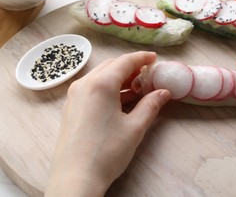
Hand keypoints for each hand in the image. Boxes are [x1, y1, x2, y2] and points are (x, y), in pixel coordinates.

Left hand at [45, 51, 170, 195]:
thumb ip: (151, 105)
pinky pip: (92, 89)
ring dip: (119, 78)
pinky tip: (120, 101)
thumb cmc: (107, 151)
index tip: (155, 58)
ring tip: (137, 88)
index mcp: (101, 84)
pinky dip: (108, 89)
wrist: (75, 178)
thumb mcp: (135, 127)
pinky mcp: (71, 108)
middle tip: (147, 74)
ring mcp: (74, 96)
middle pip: (110, 66)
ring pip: (100, 77)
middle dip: (130, 67)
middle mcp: (84, 84)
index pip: (124, 62)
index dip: (142, 58)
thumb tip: (164, 92)